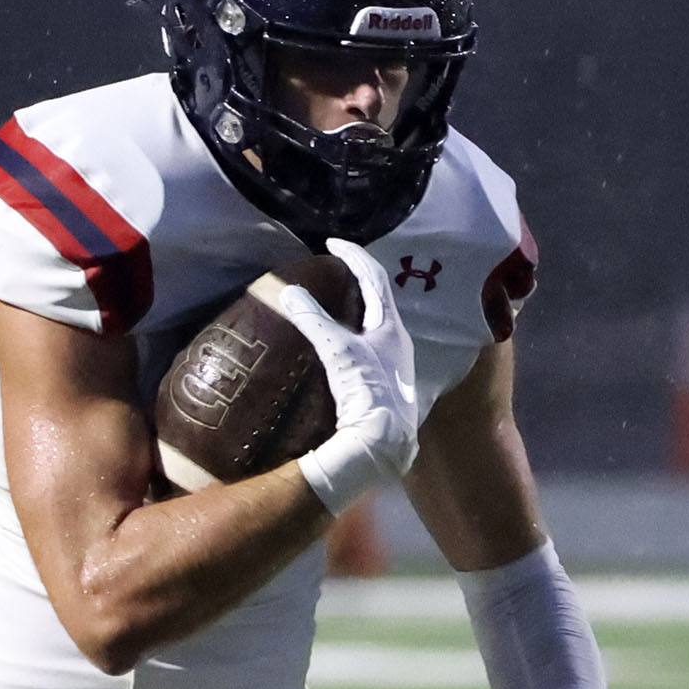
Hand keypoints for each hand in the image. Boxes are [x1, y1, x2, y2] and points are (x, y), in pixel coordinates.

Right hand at [277, 238, 421, 513]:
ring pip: (376, 327)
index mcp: (392, 328)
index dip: (354, 256)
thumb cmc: (367, 393)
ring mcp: (394, 367)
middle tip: (337, 271)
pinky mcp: (384, 388)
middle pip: (380, 301)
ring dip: (358, 311)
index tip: (333, 243)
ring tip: (336, 305)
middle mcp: (399, 344)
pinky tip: (340, 350)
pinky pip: (369, 350)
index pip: (374, 278)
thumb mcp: (339, 352)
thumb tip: (289, 292)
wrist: (383, 445)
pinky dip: (354, 338)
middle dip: (359, 281)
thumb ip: (314, 321)